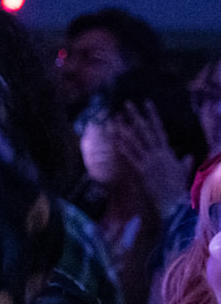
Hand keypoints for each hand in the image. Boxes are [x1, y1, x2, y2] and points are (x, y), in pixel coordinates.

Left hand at [109, 100, 193, 214]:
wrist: (173, 201)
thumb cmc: (177, 187)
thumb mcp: (183, 171)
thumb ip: (185, 162)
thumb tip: (188, 156)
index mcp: (166, 151)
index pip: (159, 128)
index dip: (153, 115)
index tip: (146, 102)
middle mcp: (157, 153)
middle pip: (145, 130)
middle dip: (136, 116)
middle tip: (127, 103)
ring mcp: (149, 161)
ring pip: (136, 141)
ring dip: (125, 129)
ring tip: (116, 118)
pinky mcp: (142, 170)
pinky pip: (132, 157)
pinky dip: (124, 148)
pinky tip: (116, 139)